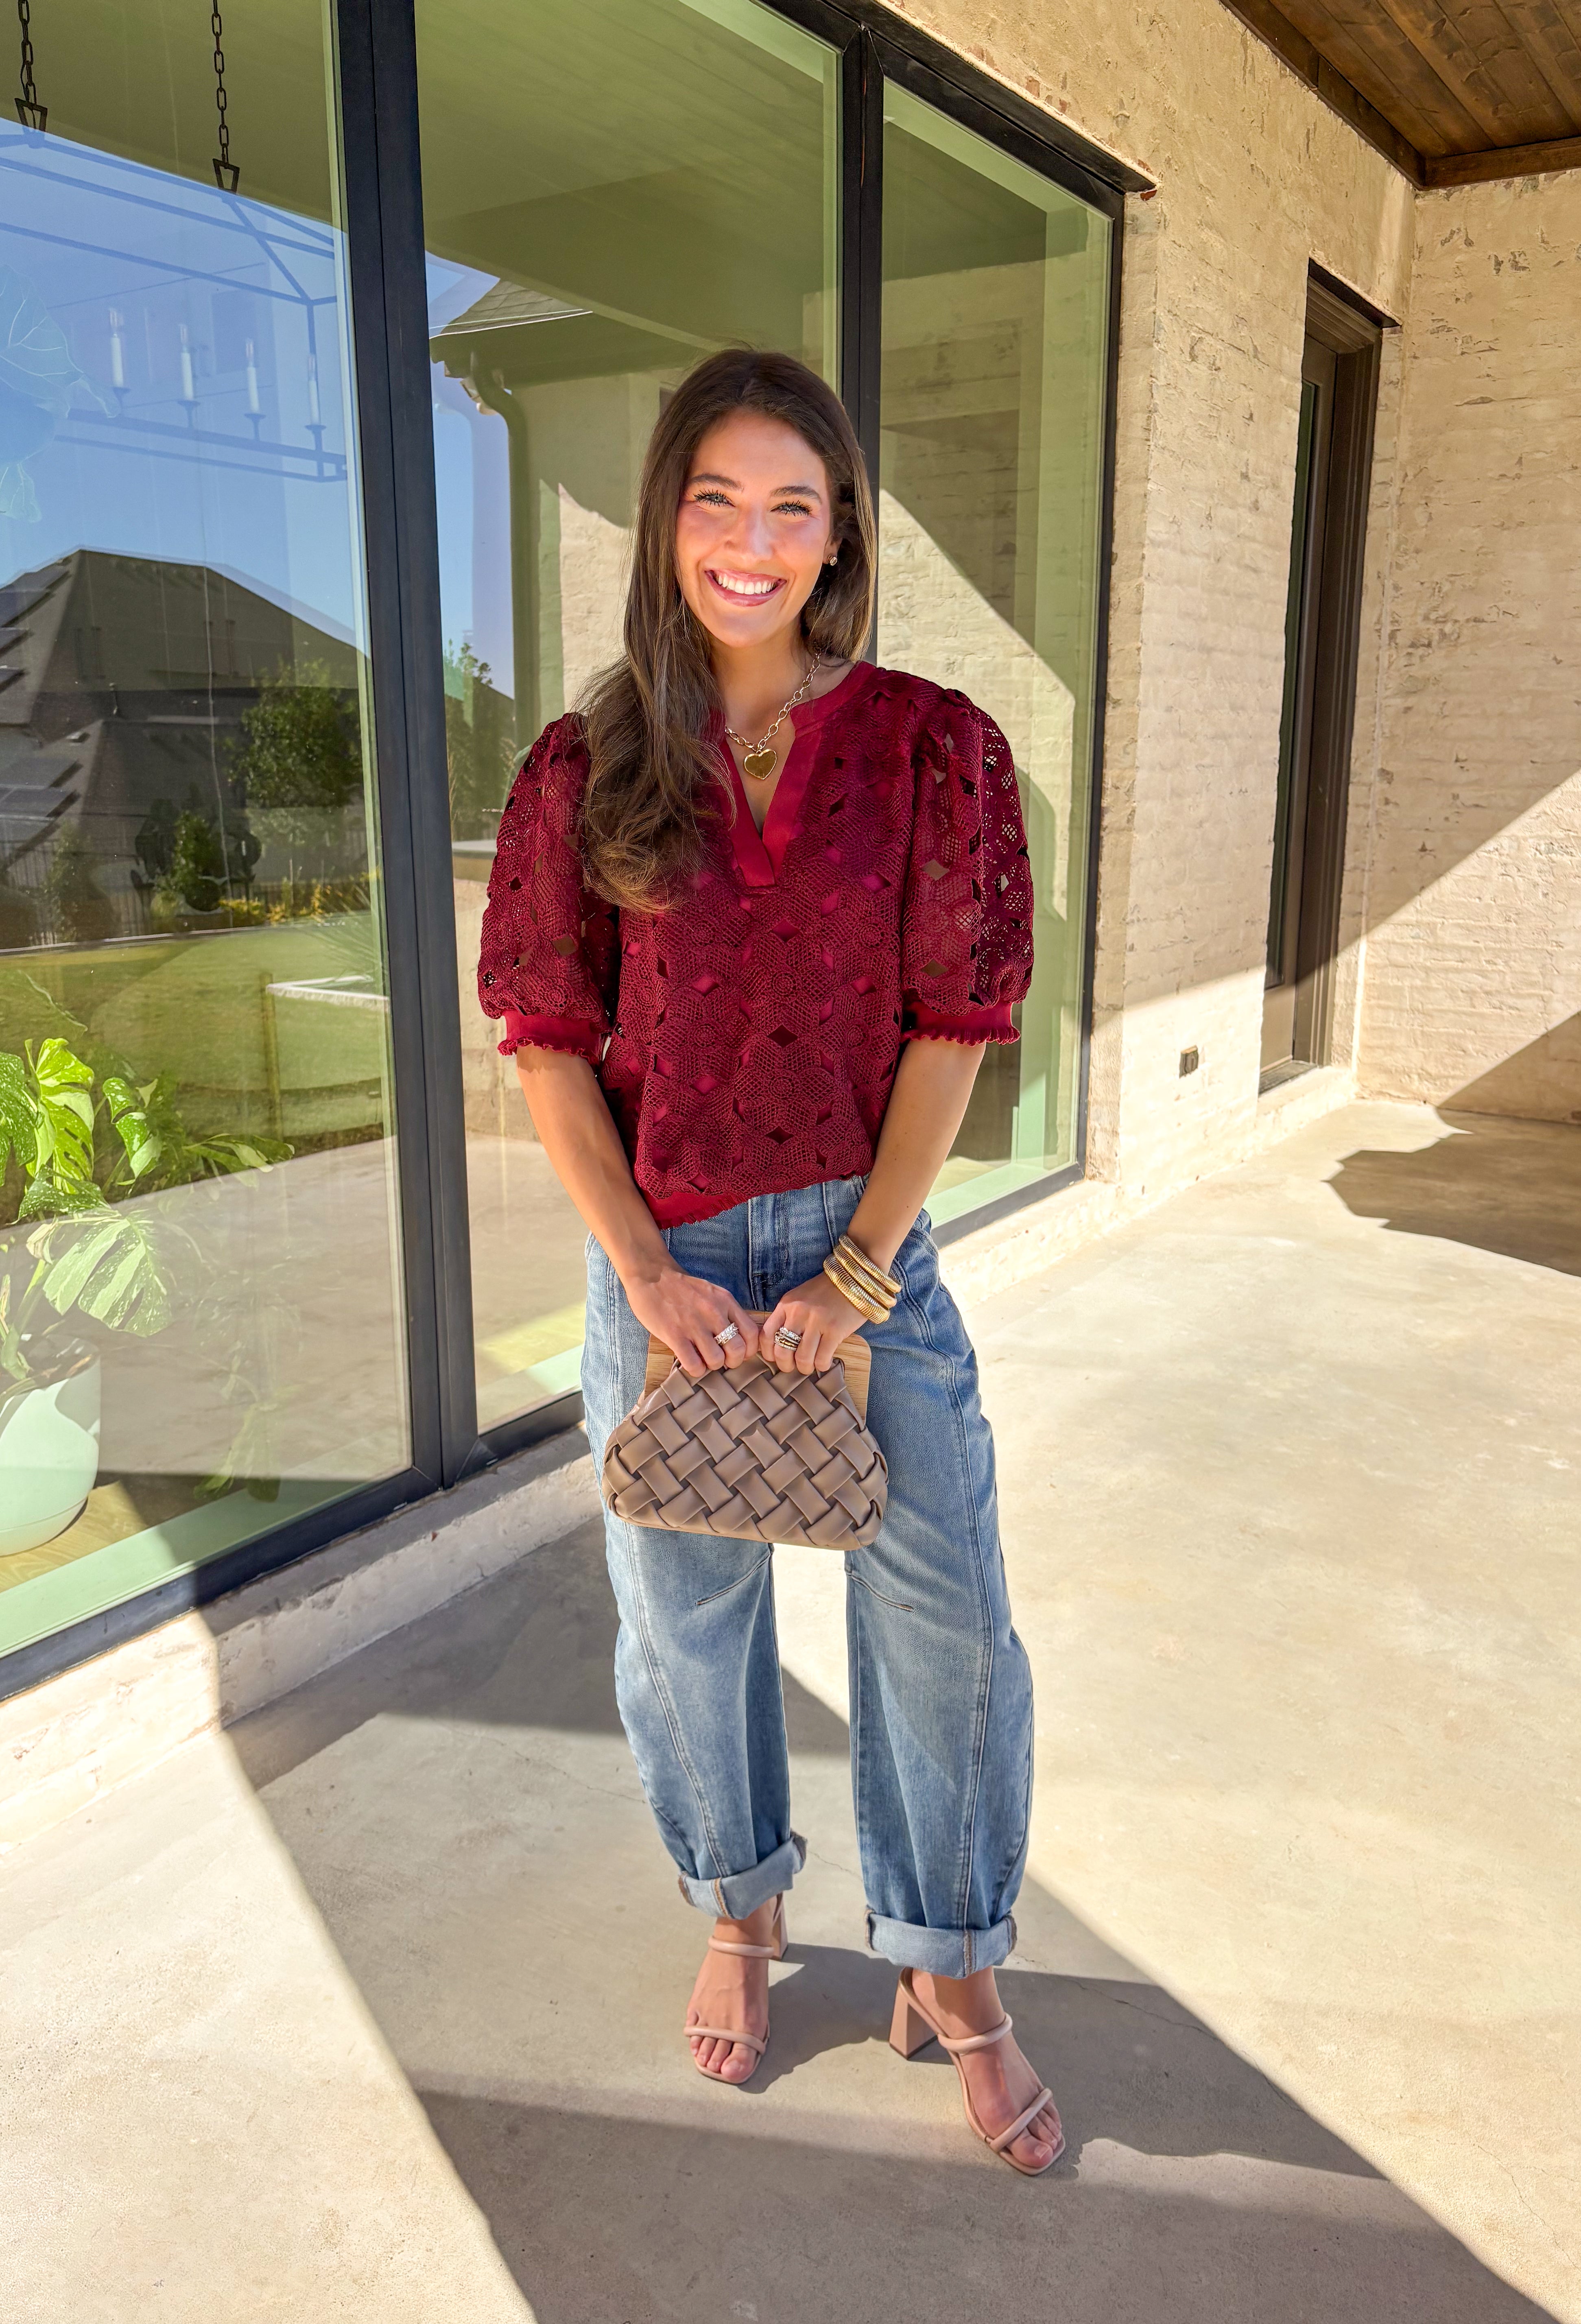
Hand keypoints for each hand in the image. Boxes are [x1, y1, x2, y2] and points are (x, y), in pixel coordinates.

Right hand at [625, 1264, 755, 1377]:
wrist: (651, 1276)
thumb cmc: (681, 1287)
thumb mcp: (711, 1292)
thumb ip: (725, 1311)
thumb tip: (737, 1335)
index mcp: (725, 1301)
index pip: (752, 1333)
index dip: (749, 1350)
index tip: (739, 1353)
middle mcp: (713, 1313)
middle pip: (738, 1350)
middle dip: (731, 1362)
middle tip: (721, 1360)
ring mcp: (694, 1325)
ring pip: (716, 1360)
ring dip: (711, 1366)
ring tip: (703, 1360)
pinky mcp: (674, 1335)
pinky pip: (694, 1364)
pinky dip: (695, 1369)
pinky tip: (690, 1361)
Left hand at [759, 1270, 866, 1374]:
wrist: (854, 1280)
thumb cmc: (826, 1291)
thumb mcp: (800, 1298)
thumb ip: (788, 1316)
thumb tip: (780, 1344)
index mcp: (786, 1305)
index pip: (766, 1335)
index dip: (768, 1353)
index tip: (775, 1359)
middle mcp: (798, 1313)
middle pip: (782, 1351)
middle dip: (786, 1366)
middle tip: (793, 1367)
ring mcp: (817, 1321)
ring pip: (802, 1358)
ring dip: (805, 1368)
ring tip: (810, 1366)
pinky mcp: (835, 1330)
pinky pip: (822, 1358)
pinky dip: (821, 1365)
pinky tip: (824, 1362)